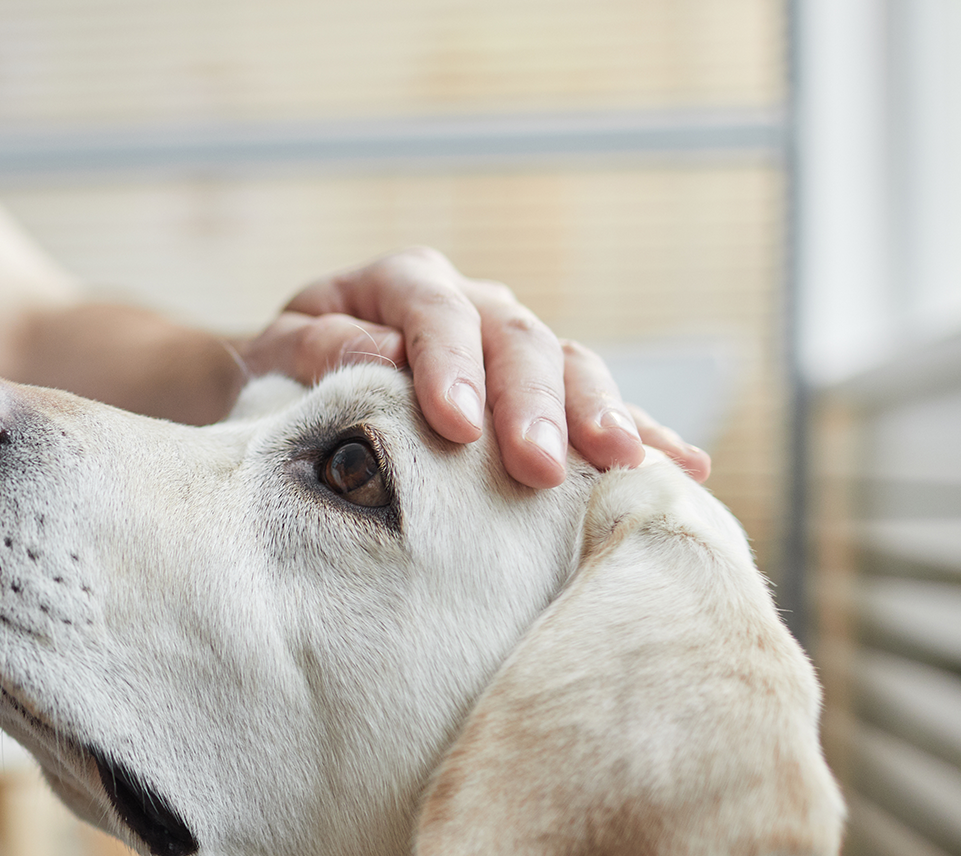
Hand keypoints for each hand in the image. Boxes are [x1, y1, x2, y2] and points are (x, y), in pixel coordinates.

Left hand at [240, 247, 710, 486]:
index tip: (455, 426)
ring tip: (624, 465)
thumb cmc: (281, 373)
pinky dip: (643, 433)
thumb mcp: (275, 357)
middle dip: (533, 405)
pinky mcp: (541, 392)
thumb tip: (379, 356)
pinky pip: (600, 405)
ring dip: (600, 416)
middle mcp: (470, 302)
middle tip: (538, 467)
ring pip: (570, 366)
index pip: (434, 312)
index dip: (448, 366)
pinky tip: (685, 468)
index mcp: (401, 282)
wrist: (292, 385)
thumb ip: (317, 351)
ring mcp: (513, 344)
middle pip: (517, 340)